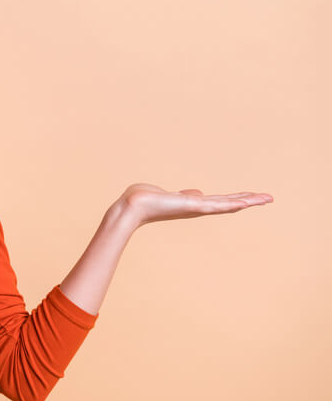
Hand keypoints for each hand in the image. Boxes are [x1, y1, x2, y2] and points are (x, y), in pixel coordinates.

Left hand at [119, 183, 273, 227]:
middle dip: (249, 200)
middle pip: (229, 203)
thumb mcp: (170, 195)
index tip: (252, 197)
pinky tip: (246, 202)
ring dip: (247, 201)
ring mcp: (196, 208)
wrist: (132, 206)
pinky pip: (217, 204)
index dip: (236, 199)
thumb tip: (197, 193)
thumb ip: (185, 195)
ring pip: (227, 204)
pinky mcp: (192, 205)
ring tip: (266, 199)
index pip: (220, 201)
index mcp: (193, 204)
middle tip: (269, 198)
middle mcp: (198, 208)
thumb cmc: (145, 200)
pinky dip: (232, 203)